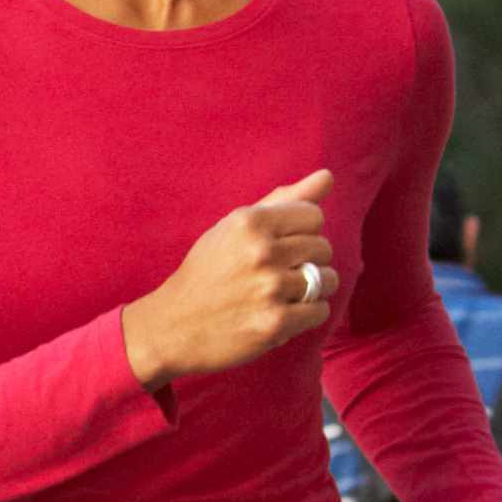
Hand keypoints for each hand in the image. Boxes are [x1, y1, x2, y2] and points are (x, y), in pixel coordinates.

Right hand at [122, 173, 339, 387]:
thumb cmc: (207, 272)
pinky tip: (283, 313)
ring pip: (327, 280)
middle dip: (307, 261)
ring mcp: (269, 289)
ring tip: (285, 294)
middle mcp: (261, 252)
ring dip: (313, 289)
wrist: (172, 326)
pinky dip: (307, 314)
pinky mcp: (275, 324)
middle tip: (277, 273)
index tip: (280, 247)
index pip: (314, 216)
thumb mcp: (234, 228)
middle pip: (323, 248)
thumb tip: (328, 176)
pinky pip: (320, 311)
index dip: (301, 232)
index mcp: (250, 222)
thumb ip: (283, 200)